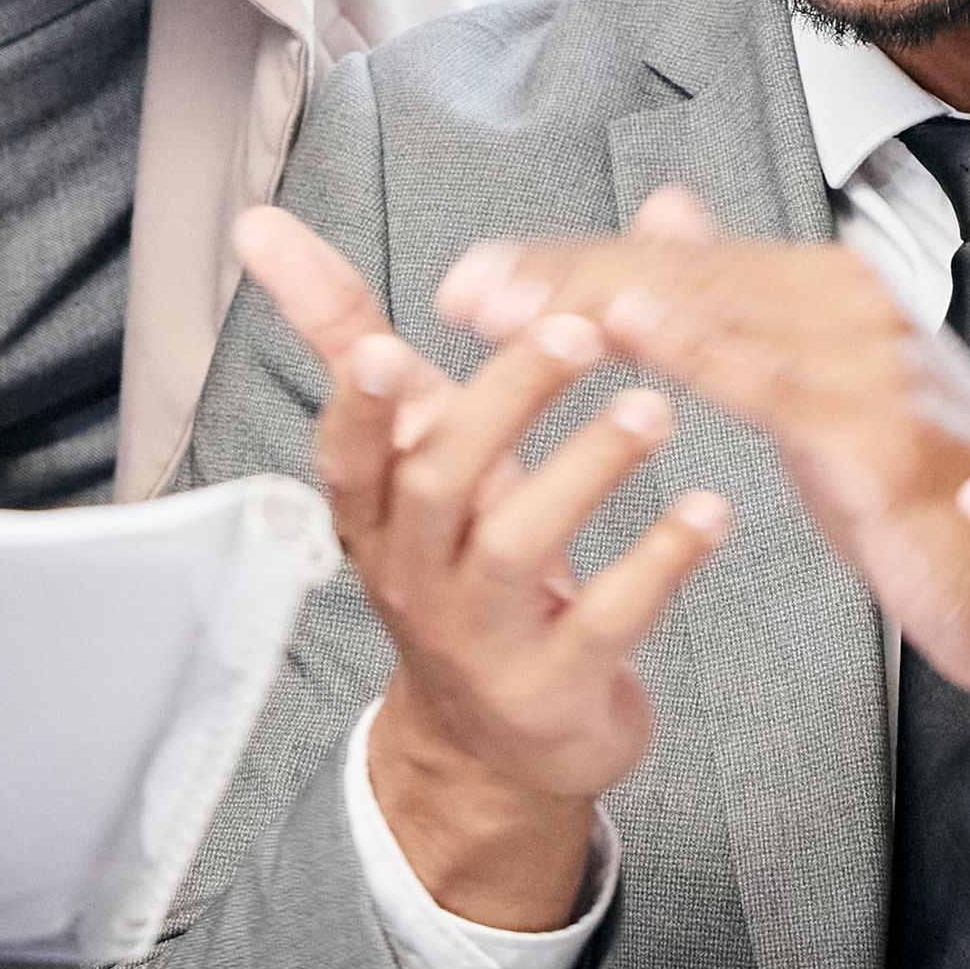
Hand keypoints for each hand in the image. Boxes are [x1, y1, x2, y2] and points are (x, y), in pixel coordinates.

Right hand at [236, 207, 728, 931]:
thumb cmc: (456, 558)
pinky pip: (606, 618)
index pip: (346, 455)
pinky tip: (707, 509)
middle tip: (577, 332)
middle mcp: (416, 575)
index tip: (384, 348)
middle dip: (505, 402)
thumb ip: (344, 334)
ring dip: (590, 467)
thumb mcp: (404, 448)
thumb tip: (262, 227)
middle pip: (439, 483)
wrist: (500, 740)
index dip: (359, 406)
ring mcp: (482, 639)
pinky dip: (659, 560)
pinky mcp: (553, 689)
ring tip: (655, 408)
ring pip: (521, 546)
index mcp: (375, 512)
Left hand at [441, 191, 969, 694]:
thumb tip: (664, 206)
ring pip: (711, 315)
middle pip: (682, 278)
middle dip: (564, 281)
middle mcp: (849, 304)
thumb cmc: (915, 485)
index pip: (676, 261)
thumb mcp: (810, 384)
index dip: (572, 264)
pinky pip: (771, 381)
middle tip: (468, 291)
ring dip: (600, 306)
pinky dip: (698, 347)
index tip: (479, 277)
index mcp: (827, 289)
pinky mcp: (880, 428)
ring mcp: (870, 360)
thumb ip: (734, 301)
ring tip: (510, 310)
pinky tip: (633, 329)